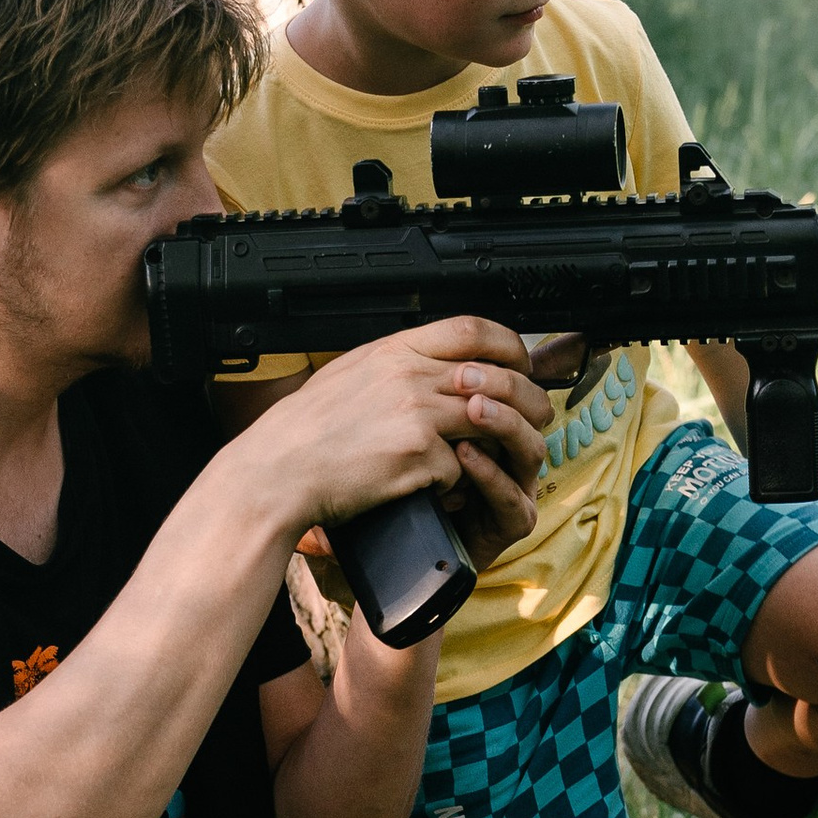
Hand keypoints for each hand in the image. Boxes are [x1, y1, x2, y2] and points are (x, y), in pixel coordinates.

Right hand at [237, 320, 550, 571]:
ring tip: (505, 455)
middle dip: (528, 396)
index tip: (521, 360)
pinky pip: (460, 467)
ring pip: (489, 422)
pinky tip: (437, 488)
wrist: (277, 472)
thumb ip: (396, 364)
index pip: (471, 330)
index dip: (508, 343)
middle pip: (496, 377)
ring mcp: (417, 416)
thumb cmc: (305, 431)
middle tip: (540, 413)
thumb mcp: (351, 374)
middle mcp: (410, 376)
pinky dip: (454, 482)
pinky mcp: (419, 458)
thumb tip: (436, 363)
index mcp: (394, 350)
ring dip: (503, 441)